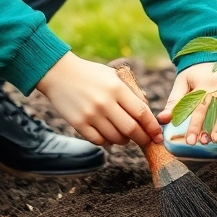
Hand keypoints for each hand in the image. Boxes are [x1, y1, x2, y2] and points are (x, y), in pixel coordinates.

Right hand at [37, 53, 161, 147]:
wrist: (58, 73)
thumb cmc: (91, 74)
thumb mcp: (114, 76)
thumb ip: (131, 92)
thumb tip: (146, 112)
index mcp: (117, 88)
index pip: (141, 112)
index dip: (152, 127)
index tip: (158, 135)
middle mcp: (105, 102)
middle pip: (131, 129)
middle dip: (142, 138)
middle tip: (146, 141)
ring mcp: (91, 114)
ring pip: (115, 138)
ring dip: (124, 141)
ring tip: (126, 137)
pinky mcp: (78, 123)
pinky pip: (99, 141)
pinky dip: (107, 142)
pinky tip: (109, 137)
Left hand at [159, 62, 216, 145]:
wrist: (214, 55)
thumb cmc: (196, 73)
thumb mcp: (182, 83)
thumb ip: (174, 102)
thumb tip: (162, 119)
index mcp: (203, 82)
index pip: (199, 107)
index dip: (195, 126)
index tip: (190, 141)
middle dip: (211, 128)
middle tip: (204, 142)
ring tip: (216, 139)